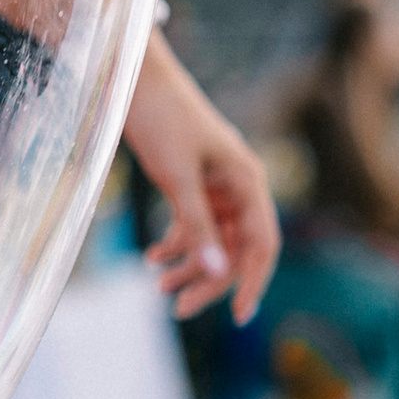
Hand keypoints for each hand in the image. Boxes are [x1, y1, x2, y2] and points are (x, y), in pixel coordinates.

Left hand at [124, 36, 280, 321]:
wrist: (136, 82)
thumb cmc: (161, 121)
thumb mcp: (177, 179)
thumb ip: (196, 227)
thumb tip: (216, 271)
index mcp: (248, 181)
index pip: (263, 245)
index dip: (253, 282)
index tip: (237, 316)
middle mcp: (238, 186)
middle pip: (236, 248)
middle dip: (210, 280)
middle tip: (179, 309)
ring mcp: (216, 185)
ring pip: (213, 240)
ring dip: (189, 266)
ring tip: (158, 286)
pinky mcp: (192, 183)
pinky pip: (193, 225)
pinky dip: (175, 244)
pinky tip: (151, 259)